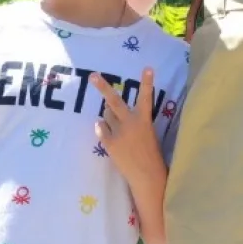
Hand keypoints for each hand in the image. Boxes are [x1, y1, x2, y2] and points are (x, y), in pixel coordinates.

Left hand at [91, 69, 163, 185]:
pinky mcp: (109, 142)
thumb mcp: (147, 133)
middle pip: (114, 101)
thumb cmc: (150, 154)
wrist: (146, 175)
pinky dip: (102, 128)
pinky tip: (109, 135)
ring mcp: (119, 132)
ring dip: (108, 116)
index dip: (147, 82)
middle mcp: (131, 123)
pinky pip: (100, 128)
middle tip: (92, 76)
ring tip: (117, 127)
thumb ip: (133, 121)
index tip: (147, 67)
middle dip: (102, 87)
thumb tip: (111, 110)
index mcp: (145, 120)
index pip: (147, 97)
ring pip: (106, 115)